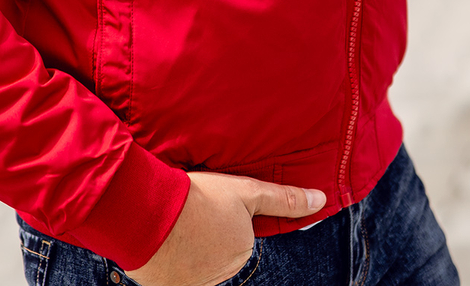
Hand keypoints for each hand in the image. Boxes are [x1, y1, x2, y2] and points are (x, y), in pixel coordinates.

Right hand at [128, 171, 324, 285]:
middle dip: (207, 233)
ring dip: (188, 245)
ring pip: (197, 259)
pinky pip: (175, 273)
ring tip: (174, 222)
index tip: (206, 205)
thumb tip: (321, 200)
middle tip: (190, 212)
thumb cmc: (198, 198)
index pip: (238, 234)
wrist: (148, 213)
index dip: (222, 216)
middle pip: (218, 249)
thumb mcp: (245, 191)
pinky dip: (170, 258)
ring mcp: (198, 282)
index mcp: (243, 249)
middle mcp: (225, 273)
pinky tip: (162, 241)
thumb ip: (283, 199)